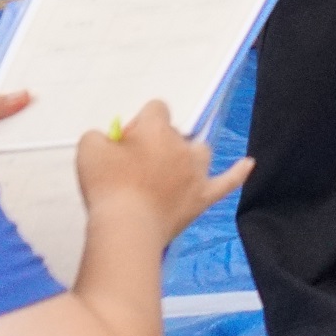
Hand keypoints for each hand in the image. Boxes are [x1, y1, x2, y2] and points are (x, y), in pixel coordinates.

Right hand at [76, 101, 249, 248]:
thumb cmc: (107, 187)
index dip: (140, 124)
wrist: (128, 227)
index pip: (156, 109)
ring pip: (200, 151)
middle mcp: (182, 146)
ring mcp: (197, 172)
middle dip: (158, 143)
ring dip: (187, 156)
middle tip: (134, 167)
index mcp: (156, 130)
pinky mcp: (203, 197)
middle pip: (176, 133)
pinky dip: (238, 172)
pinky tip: (247, 164)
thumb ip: (99, 136)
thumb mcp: (88, 150)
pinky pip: (228, 181)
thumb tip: (109, 139)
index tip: (125, 144)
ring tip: (168, 170)